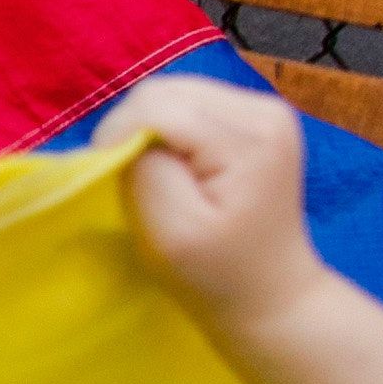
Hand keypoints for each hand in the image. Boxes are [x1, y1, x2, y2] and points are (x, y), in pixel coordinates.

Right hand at [103, 71, 331, 351]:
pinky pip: (189, 103)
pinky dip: (168, 129)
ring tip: (154, 174)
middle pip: (166, 90)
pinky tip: (176, 165)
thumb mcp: (174, 234)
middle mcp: (264, 109)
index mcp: (251, 137)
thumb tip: (127, 137)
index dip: (118, 135)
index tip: (111, 178)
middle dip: (133, 129)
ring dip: (149, 128)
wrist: (271, 293)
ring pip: (174, 92)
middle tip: (129, 178)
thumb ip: (146, 173)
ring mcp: (264, 108)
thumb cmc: (219, 275)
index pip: (159, 105)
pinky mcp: (255, 116)